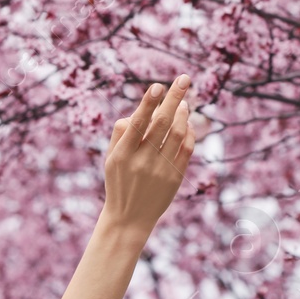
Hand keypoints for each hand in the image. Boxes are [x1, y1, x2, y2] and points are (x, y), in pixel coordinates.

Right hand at [101, 74, 196, 233]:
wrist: (128, 218)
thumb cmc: (119, 182)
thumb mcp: (110, 160)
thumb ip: (120, 134)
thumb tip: (139, 110)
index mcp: (121, 155)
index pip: (137, 123)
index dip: (148, 103)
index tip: (158, 85)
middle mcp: (141, 161)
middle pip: (162, 123)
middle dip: (174, 98)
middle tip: (184, 79)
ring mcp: (160, 170)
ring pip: (177, 133)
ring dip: (183, 113)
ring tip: (184, 102)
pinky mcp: (175, 177)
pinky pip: (186, 148)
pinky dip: (189, 132)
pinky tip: (187, 123)